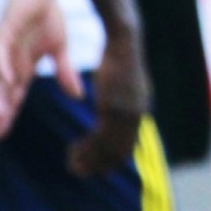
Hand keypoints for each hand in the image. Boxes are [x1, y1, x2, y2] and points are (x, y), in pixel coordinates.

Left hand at [0, 0, 76, 141]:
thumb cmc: (47, 17)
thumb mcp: (61, 48)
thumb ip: (65, 72)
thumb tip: (79, 97)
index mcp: (21, 67)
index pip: (11, 97)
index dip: (5, 115)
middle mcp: (8, 61)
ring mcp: (4, 47)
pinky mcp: (6, 30)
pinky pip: (4, 52)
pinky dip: (5, 66)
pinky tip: (8, 81)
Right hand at [67, 31, 149, 177]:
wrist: (124, 41)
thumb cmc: (119, 59)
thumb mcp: (123, 85)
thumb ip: (121, 102)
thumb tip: (111, 114)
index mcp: (139, 112)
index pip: (127, 148)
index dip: (108, 160)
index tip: (90, 164)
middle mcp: (137, 115)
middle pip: (118, 153)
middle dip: (97, 165)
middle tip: (76, 169)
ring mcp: (126, 113)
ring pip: (107, 149)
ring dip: (87, 159)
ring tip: (70, 160)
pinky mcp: (113, 107)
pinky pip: (99, 138)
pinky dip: (85, 149)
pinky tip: (71, 148)